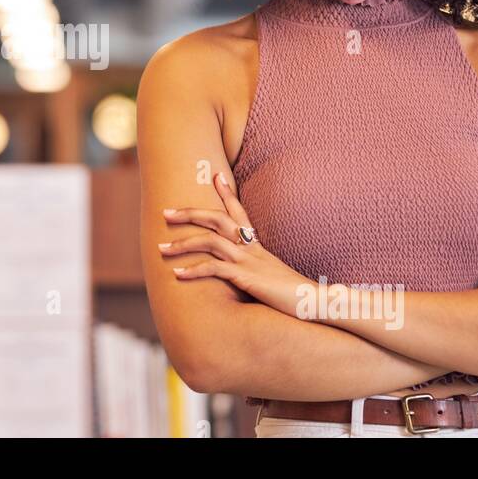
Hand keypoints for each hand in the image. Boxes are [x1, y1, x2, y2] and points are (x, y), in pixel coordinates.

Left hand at [159, 172, 309, 312]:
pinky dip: (194, 270)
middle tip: (166, 212)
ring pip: (210, 242)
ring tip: (161, 248)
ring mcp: (249, 260)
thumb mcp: (274, 278)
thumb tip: (246, 275)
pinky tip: (177, 274)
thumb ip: (259, 272)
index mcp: (258, 246)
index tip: (215, 175)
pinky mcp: (247, 277)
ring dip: (183, 243)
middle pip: (218, 220)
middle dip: (190, 214)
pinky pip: (215, 269)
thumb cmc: (296, 295)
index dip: (226, 193)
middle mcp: (252, 248)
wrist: (317, 303)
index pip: (240, 212)